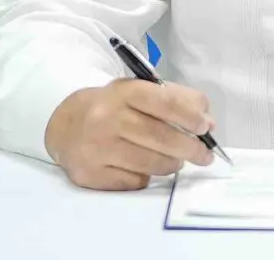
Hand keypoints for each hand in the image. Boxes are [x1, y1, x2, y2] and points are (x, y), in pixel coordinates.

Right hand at [43, 78, 214, 189]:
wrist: (66, 124)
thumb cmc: (114, 106)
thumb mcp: (141, 90)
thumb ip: (177, 99)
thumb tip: (207, 122)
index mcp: (123, 92)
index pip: (165, 103)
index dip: (191, 117)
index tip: (206, 128)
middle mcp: (106, 119)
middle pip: (161, 138)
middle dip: (191, 148)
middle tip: (205, 155)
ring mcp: (96, 148)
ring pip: (150, 163)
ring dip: (172, 164)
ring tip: (177, 160)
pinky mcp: (90, 174)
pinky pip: (134, 181)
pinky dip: (147, 177)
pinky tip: (146, 168)